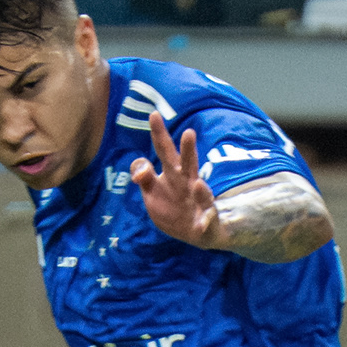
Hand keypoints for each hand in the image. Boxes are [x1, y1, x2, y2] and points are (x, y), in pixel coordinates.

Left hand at [127, 115, 226, 247]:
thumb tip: (139, 171)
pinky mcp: (206, 220)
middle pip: (187, 163)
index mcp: (173, 173)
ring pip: (201, 191)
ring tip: (197, 185)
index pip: (164, 149)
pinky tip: (203, 221)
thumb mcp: (152, 191)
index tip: (154, 115)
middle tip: (189, 132)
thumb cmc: (172, 206)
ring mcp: (199, 201)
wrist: (194, 231)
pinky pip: (207, 219)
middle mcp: (187, 183)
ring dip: (201, 190)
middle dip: (188, 150)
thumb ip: (144, 177)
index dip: (159, 133)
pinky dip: (205, 222)